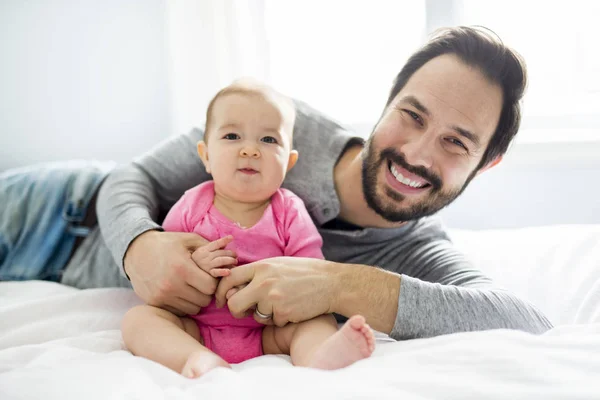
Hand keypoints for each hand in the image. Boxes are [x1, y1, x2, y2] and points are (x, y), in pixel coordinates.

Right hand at [124, 231, 235, 315]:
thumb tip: (231, 248)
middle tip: (201, 283)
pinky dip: (182, 305)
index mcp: (182, 268)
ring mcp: (161, 296)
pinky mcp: (154, 303)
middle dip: (206, 293)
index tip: (209, 276)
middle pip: (203, 300)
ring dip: (195, 300)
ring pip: (192, 309)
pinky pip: (178, 311)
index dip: (213, 283)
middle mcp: (171, 285)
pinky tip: (180, 293)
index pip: (210, 287)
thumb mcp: (188, 239)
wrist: (136, 251)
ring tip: (191, 288)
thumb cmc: (167, 243)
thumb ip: (210, 246)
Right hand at [193, 236, 237, 277]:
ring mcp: (206, 265)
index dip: (224, 240)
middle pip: (220, 252)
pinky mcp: (208, 274)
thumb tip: (229, 239)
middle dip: (230, 253)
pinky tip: (228, 272)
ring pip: (220, 260)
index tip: (231, 237)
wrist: (192, 273)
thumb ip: (216, 247)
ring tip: (235, 261)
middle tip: (235, 255)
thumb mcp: (206, 252)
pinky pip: (216, 272)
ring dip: (229, 260)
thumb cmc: (202, 260)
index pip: (215, 244)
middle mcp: (204, 257)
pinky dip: (222, 272)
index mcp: (204, 250)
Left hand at [214, 257, 337, 326]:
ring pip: (255, 316)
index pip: (229, 278)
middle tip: (245, 311)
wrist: (331, 283)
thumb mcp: (278, 264)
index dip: (221, 291)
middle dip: (236, 310)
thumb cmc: (304, 272)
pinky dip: (280, 319)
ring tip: (281, 303)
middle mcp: (264, 282)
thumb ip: (256, 274)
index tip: (221, 300)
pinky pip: (273, 322)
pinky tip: (292, 307)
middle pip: (233, 303)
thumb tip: (232, 290)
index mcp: (261, 267)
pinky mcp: (283, 313)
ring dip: (265, 314)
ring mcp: (273, 298)